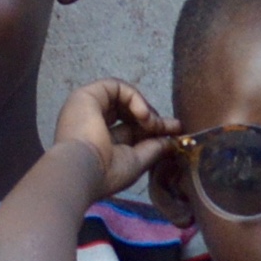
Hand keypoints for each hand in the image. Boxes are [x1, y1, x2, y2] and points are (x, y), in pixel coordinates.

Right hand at [52, 80, 179, 198]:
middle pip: (128, 112)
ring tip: (152, 124)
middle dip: (152, 118)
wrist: (83, 171)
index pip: (130, 129)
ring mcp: (87, 107)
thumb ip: (154, 148)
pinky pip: (117, 87)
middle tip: (170, 127)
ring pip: (123, 97)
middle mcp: (90, 122)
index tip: (176, 129)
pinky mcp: (87, 95)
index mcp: (98, 141)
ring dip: (145, 109)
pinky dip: (135, 98)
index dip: (153, 128)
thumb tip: (171, 142)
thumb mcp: (136, 161)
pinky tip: (143, 115)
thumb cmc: (106, 173)